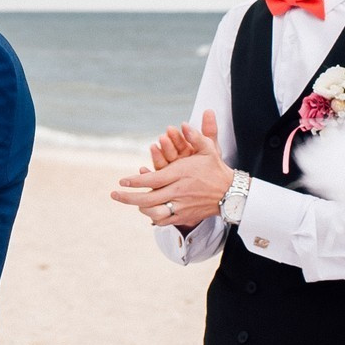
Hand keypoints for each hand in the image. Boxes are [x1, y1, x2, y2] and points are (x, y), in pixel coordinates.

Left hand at [111, 111, 230, 227]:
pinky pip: (165, 220)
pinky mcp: (185, 216)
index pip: (152, 180)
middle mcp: (179, 192)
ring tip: (129, 201)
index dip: (135, 181)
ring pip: (155, 212)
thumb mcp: (208, 149)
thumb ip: (195, 136)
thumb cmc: (216, 169)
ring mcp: (182, 206)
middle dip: (128, 197)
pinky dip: (153, 217)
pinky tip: (145, 210)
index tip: (121, 181)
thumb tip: (183, 124)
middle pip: (148, 198)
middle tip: (114, 195)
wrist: (231, 194)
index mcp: (180, 175)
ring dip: (140, 208)